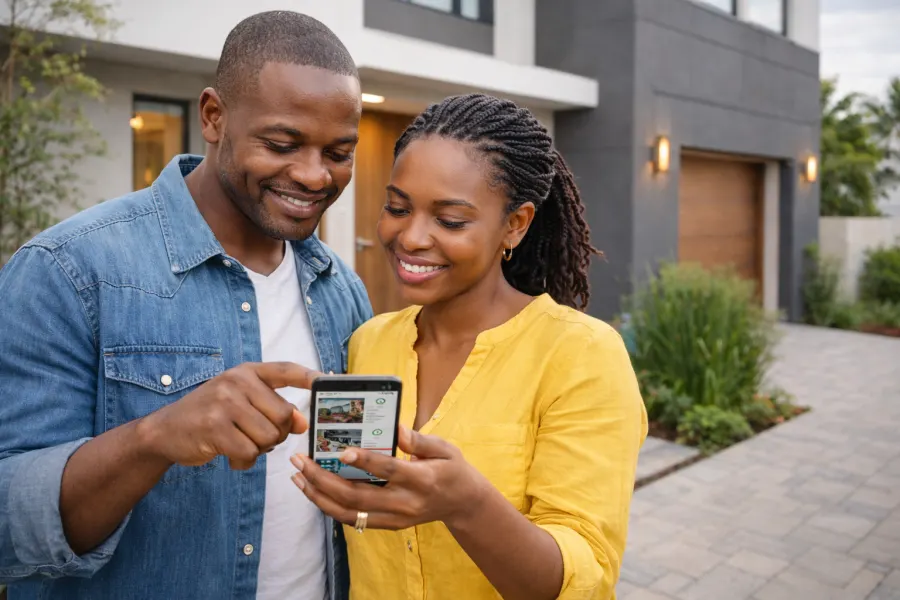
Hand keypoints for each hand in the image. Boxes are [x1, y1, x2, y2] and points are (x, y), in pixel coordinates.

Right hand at [138, 362, 319, 469]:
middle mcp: (237, 382)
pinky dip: (243, 462)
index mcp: (246, 372)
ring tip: (239, 443)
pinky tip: (229, 456)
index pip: (285, 370)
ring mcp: (225, 403)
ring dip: (259, 450)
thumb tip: (303, 423)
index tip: (328, 382)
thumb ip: (272, 408)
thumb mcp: (240, 403)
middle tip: (255, 437)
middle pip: (284, 416)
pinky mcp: (215, 427)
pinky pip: (249, 454)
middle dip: (277, 435)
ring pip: (269, 438)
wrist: (164, 431)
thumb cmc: (210, 416)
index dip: (309, 377)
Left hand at [290, 425, 489, 529]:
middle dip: (323, 479)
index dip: (364, 461)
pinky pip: (353, 519)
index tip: (342, 449)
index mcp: (421, 480)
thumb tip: (394, 428)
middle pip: (357, 496)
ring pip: (349, 512)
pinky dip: (329, 506)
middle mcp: (405, 504)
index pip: (388, 471)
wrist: (463, 504)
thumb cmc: (453, 469)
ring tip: (298, 477)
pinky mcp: (388, 525)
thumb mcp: (444, 448)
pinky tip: (313, 490)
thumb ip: (418, 440)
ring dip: (319, 496)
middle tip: (300, 460)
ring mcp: (394, 518)